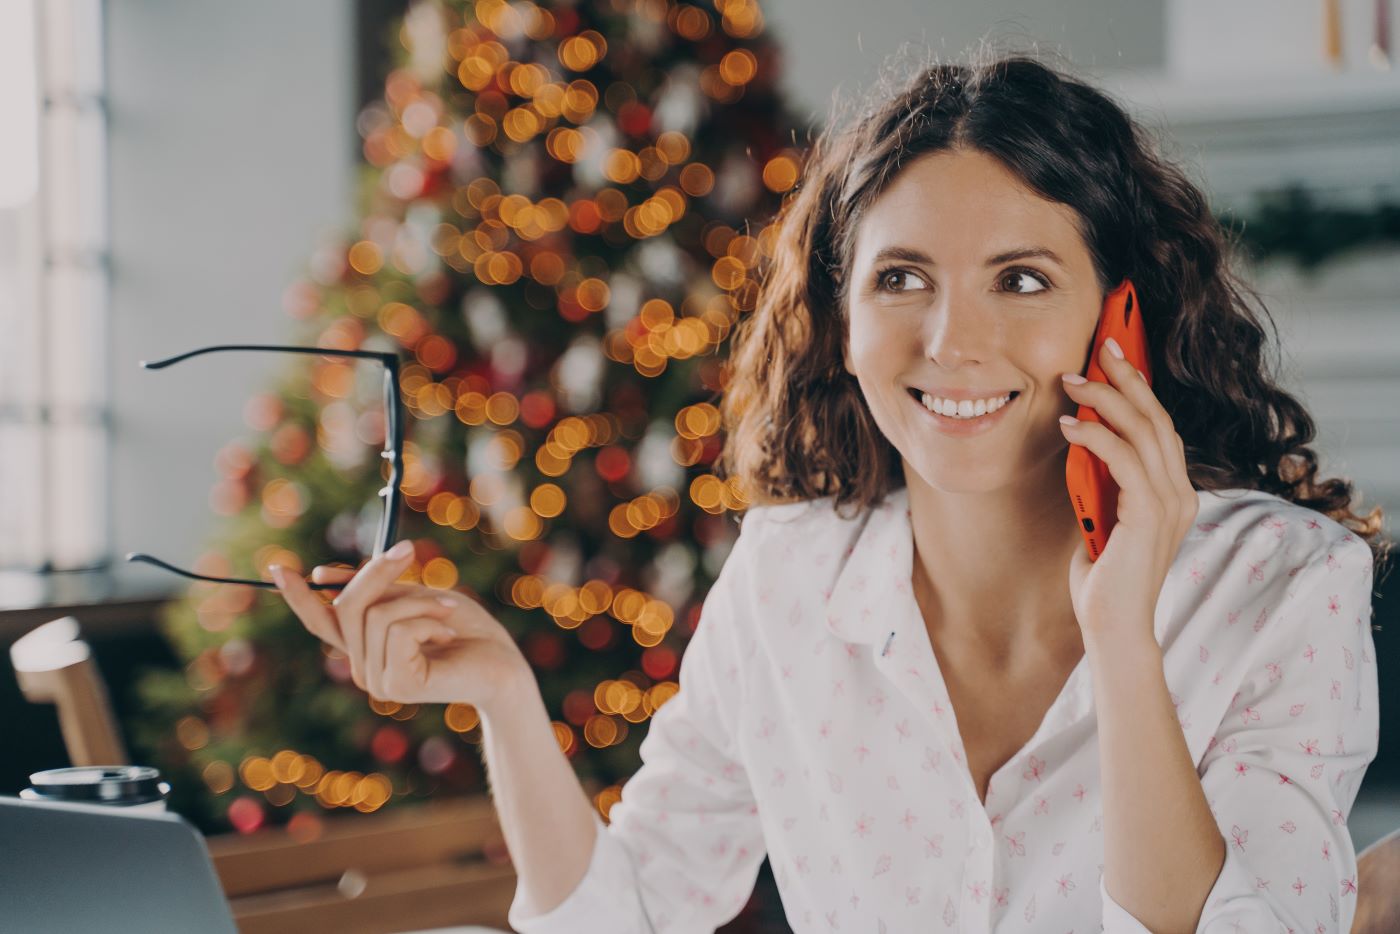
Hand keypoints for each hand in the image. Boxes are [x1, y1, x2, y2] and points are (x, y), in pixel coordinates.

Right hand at [270, 543, 529, 710]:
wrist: (504, 664)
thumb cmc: (467, 630)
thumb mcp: (416, 597)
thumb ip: (376, 589)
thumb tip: (322, 575)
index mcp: (366, 647)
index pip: (322, 622)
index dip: (299, 596)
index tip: (278, 569)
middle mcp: (363, 668)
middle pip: (346, 606)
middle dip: (377, 572)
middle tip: (409, 550)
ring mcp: (377, 681)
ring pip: (373, 614)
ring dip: (416, 600)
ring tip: (447, 611)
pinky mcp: (395, 685)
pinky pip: (395, 630)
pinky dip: (426, 619)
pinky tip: (446, 633)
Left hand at [1058, 337, 1197, 640]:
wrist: (1112, 626)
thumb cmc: (1103, 577)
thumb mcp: (1104, 516)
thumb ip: (1104, 482)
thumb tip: (1083, 443)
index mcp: (1174, 491)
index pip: (1160, 426)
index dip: (1140, 387)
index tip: (1116, 355)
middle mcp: (1181, 492)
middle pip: (1158, 417)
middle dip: (1129, 376)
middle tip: (1104, 343)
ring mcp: (1170, 503)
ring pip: (1144, 430)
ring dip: (1106, 400)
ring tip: (1072, 381)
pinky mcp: (1150, 515)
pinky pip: (1124, 460)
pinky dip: (1096, 437)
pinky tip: (1070, 426)